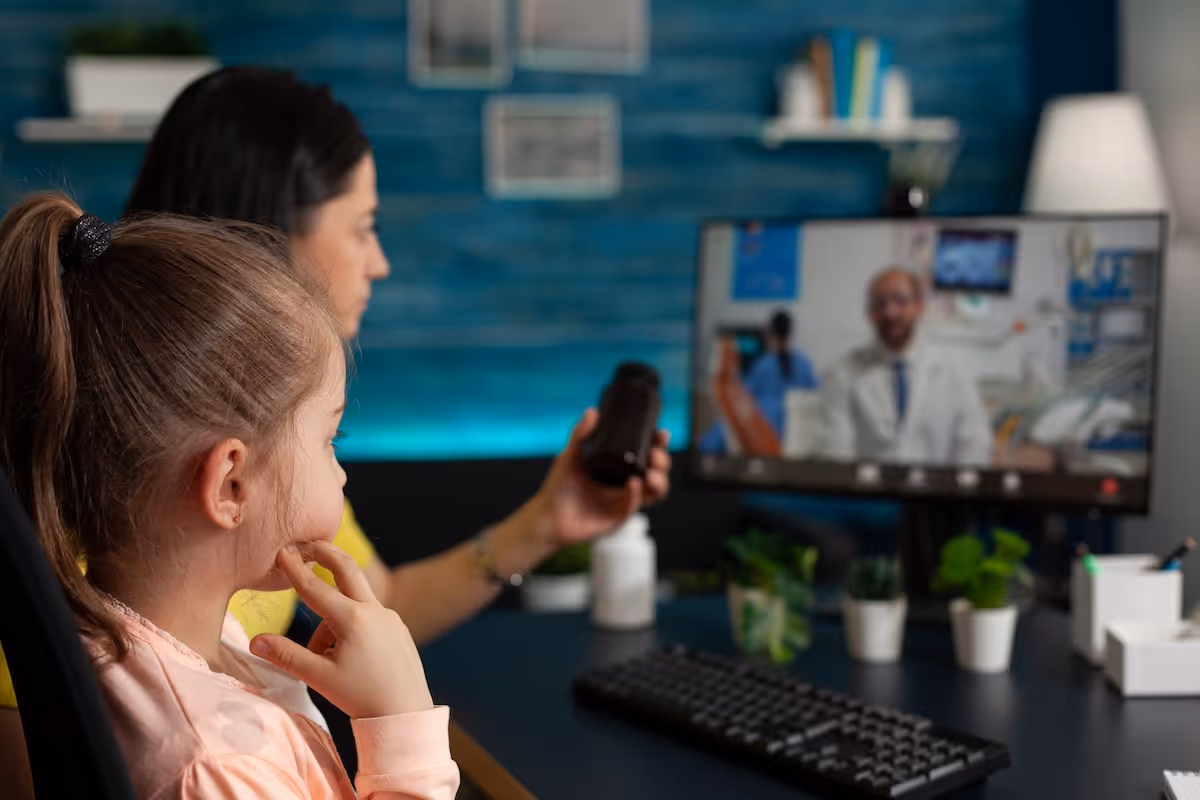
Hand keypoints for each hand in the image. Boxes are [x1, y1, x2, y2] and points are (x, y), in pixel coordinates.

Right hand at [249, 541, 433, 718]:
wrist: (406, 713)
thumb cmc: (362, 697)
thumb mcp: (319, 678)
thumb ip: (287, 656)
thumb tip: (255, 641)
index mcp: (353, 619)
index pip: (315, 588)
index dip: (295, 569)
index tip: (282, 551)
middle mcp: (374, 610)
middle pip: (346, 569)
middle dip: (326, 554)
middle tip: (310, 543)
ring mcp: (390, 617)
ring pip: (354, 603)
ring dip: (333, 617)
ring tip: (324, 657)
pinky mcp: (398, 628)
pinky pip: (369, 618)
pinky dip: (352, 626)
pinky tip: (351, 657)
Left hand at [536, 408, 670, 547]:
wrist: (547, 516)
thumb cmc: (558, 489)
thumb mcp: (570, 456)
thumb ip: (581, 434)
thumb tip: (593, 411)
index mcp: (618, 470)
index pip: (645, 456)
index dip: (657, 446)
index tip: (661, 434)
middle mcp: (624, 486)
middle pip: (656, 473)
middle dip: (662, 462)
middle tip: (656, 453)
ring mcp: (623, 503)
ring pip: (653, 493)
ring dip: (659, 481)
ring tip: (651, 472)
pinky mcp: (617, 518)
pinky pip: (633, 506)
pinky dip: (636, 495)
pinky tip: (633, 483)